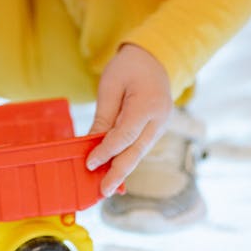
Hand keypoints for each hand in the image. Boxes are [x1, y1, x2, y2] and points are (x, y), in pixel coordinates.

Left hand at [86, 43, 172, 196]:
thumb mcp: (110, 86)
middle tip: (104, 191)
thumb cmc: (128, 68)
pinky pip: (139, 148)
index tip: (89, 163)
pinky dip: (127, 160)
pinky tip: (117, 177)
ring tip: (107, 188)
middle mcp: (159, 119)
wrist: (153, 59)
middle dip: (119, 173)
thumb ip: (104, 116)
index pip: (125, 135)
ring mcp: (161, 126)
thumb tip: (92, 144)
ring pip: (139, 153)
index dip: (107, 151)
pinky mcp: (155, 130)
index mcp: (148, 104)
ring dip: (123, 170)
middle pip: (136, 151)